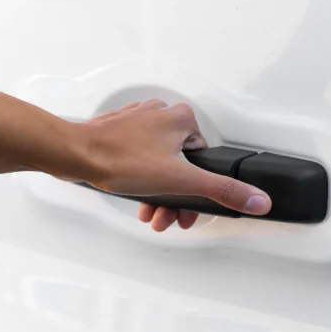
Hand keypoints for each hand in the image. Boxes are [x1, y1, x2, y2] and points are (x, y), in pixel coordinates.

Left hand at [78, 100, 270, 230]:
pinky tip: (132, 195)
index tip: (186, 211)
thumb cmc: (118, 159)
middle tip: (163, 218)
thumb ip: (221, 190)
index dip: (196, 191)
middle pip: (179, 165)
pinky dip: (138, 179)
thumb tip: (257, 199)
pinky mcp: (117, 130)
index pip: (203, 160)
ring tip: (147, 213)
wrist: (73, 154)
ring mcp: (137, 121)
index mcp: (181, 118)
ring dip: (155, 193)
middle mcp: (160, 114)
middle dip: (172, 197)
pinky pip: (137, 158)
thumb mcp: (179, 180)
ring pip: (157, 163)